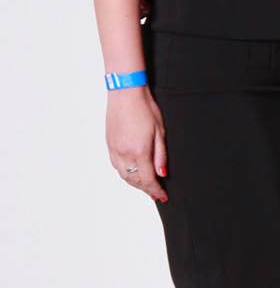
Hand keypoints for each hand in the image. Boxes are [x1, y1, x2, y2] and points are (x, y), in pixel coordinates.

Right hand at [106, 87, 167, 201]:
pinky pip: (116, 165)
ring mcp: (114, 149)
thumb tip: (161, 173)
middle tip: (155, 193)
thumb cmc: (145, 108)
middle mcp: (124, 153)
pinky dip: (125, 173)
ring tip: (145, 186)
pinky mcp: (109, 144)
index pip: (148, 179)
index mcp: (139, 151)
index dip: (156, 189)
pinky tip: (131, 173)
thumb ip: (160, 155)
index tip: (162, 196)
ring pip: (123, 175)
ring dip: (135, 183)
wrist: (125, 92)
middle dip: (146, 189)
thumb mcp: (159, 131)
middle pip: (134, 180)